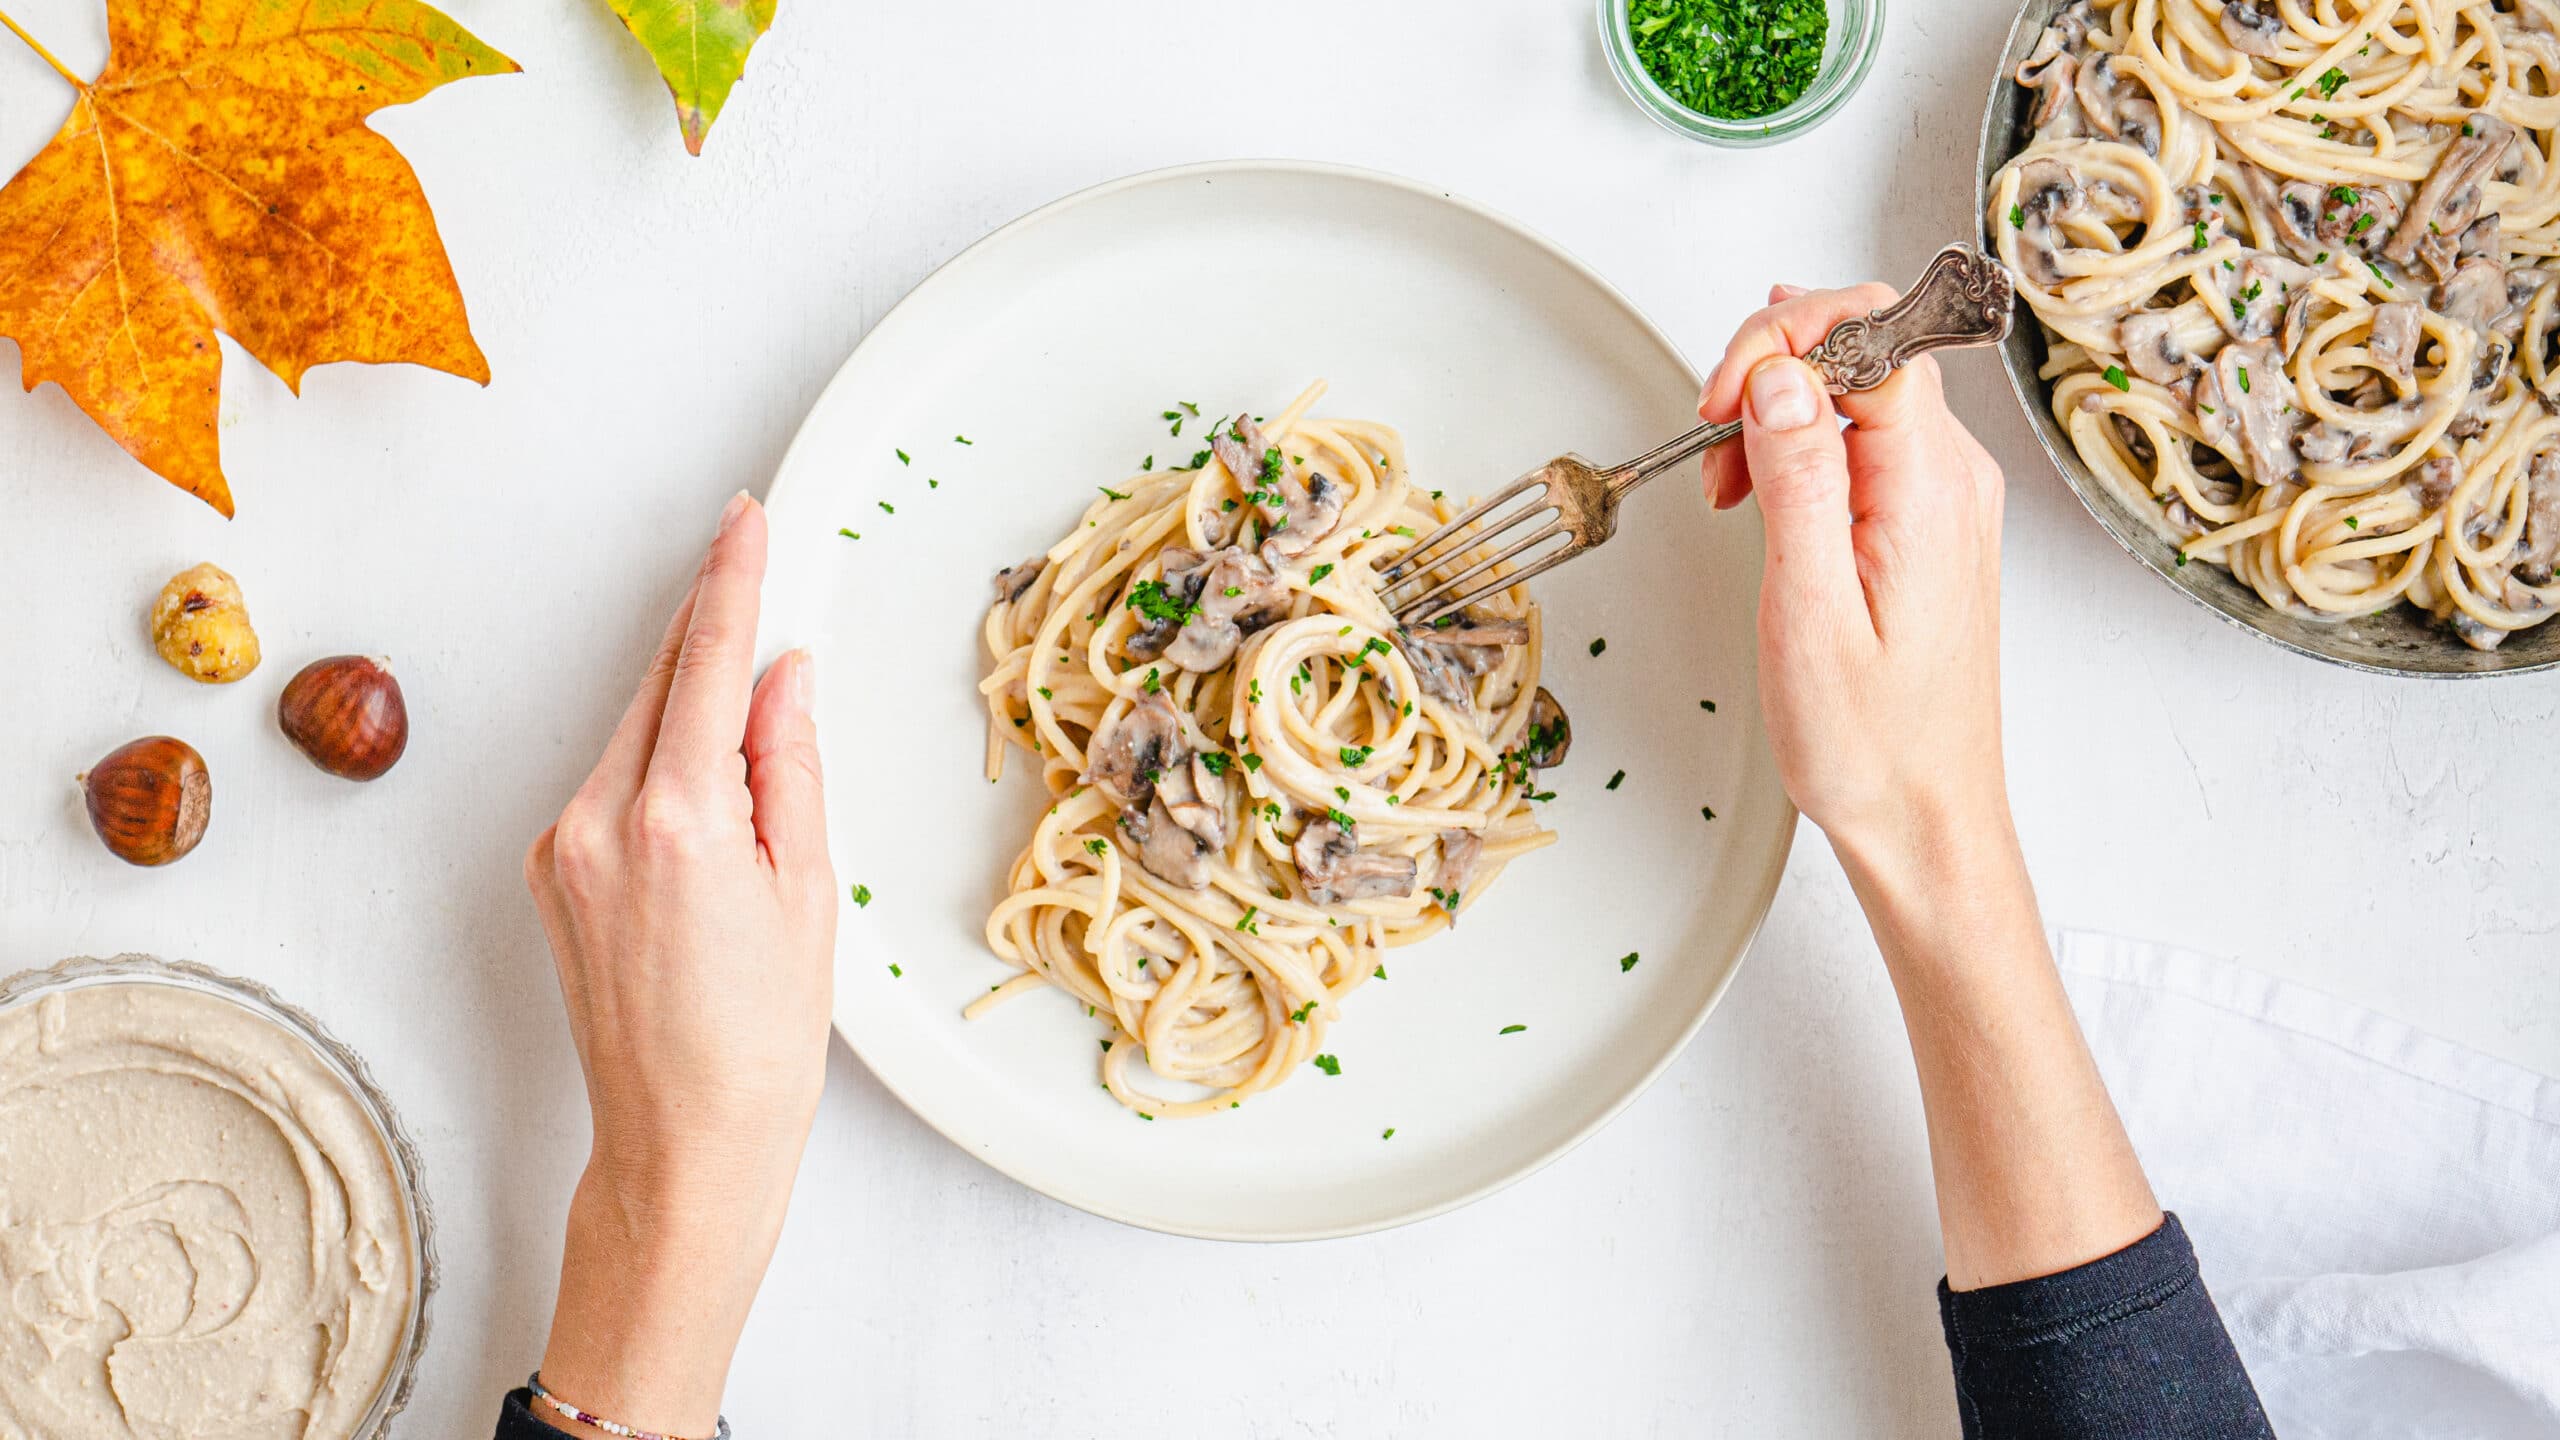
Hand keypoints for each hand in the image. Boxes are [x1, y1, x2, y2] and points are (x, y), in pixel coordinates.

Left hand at [522, 491, 833, 1434]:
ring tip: (757, 728)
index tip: (747, 521)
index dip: (733, 582)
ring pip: (636, 732)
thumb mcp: (807, 889)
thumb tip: (782, 675)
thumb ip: (790, 765)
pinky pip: (613, 783)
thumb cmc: (762, 1041)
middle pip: (661, 685)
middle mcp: (599, 821)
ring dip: (690, 703)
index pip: (710, 663)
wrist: (683, 1143)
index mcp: (677, 819)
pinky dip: (661, 762)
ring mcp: (562, 849)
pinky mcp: (550, 874)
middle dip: (709, 628)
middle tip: (754, 567)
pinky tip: (710, 791)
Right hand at [1699, 282, 2011, 866]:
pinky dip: (1801, 447)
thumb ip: (1797, 482)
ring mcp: (1946, 497)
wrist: (1926, 818)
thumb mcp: (1810, 614)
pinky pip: (1866, 440)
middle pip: (1868, 343)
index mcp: (1932, 490)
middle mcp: (1954, 479)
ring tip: (1728, 480)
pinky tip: (1762, 493)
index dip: (1784, 342)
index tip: (1720, 401)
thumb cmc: (1871, 744)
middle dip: (1772, 363)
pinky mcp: (1928, 521)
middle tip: (1710, 432)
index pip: (1874, 334)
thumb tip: (1780, 377)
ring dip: (1780, 408)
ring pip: (1861, 387)